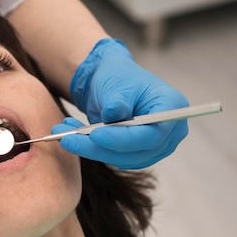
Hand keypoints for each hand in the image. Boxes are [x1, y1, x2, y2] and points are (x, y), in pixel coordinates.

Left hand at [65, 38, 188, 168]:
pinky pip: (115, 159)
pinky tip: (73, 136)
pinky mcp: (138, 154)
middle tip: (68, 139)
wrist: (112, 81)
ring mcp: (155, 146)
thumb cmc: (119, 77)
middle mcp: (169, 132)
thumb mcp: (117, 84)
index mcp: (172, 108)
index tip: (94, 135)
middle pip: (136, 152)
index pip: (151, 135)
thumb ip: (117, 102)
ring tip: (65, 133)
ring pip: (122, 160)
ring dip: (90, 150)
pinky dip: (92, 150)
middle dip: (99, 148)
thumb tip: (113, 117)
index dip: (122, 139)